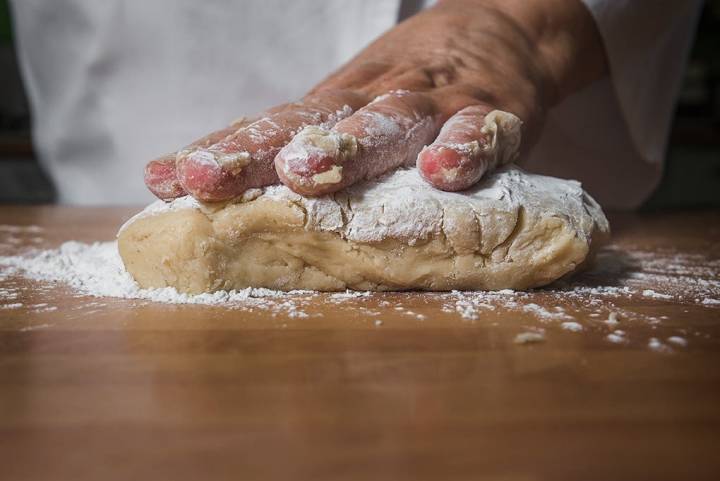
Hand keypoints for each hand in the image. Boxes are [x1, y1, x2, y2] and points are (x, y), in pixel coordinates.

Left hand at [145, 0, 605, 200]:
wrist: (498, 32)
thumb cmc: (405, 87)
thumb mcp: (342, 106)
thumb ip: (274, 147)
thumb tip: (173, 182)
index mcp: (337, 105)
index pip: (272, 126)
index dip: (223, 153)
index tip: (171, 180)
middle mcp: (376, 100)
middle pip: (317, 124)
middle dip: (262, 152)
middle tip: (214, 178)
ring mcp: (435, 105)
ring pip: (390, 122)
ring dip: (348, 146)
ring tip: (307, 172)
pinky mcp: (496, 113)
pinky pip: (484, 132)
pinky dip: (465, 148)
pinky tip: (442, 171)